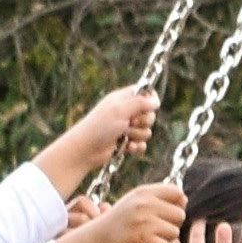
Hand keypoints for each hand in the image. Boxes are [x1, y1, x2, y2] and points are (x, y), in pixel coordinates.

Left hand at [37, 82, 163, 195]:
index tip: (152, 106)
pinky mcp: (126, 143)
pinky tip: (128, 149)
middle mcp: (125, 112)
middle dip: (143, 121)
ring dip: (138, 135)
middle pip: (149, 114)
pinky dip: (137, 147)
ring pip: (146, 131)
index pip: (144, 93)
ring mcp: (125, 128)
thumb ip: (140, 103)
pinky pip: (142, 144)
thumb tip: (156, 101)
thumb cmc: (100, 126)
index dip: (151, 98)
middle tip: (130, 123)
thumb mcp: (121, 110)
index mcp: (122, 99)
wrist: (86, 149)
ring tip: (124, 136)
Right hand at [63, 180, 187, 242]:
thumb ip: (157, 198)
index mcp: (144, 192)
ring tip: (150, 237)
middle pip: (180, 214)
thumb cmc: (120, 222)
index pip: (177, 192)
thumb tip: (185, 199)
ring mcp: (143, 222)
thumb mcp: (134, 202)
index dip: (178, 204)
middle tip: (158, 229)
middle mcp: (144, 204)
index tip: (167, 213)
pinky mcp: (142, 240)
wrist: (97, 240)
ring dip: (166, 238)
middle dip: (173, 224)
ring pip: (174, 232)